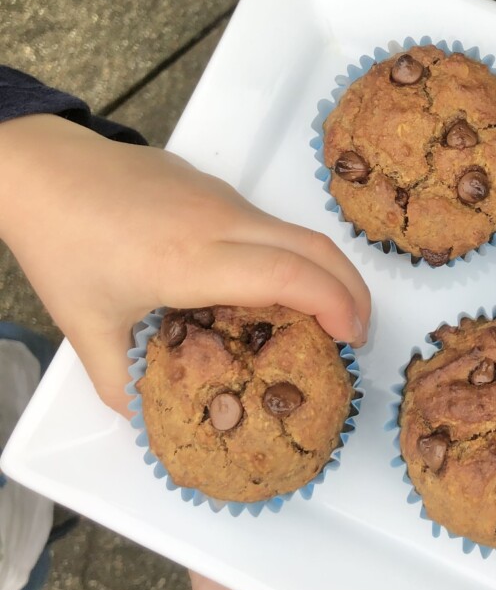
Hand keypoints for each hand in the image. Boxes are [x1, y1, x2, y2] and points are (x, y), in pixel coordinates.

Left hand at [0, 115, 369, 414]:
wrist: (43, 169)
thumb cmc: (62, 246)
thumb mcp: (86, 329)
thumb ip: (123, 384)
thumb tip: (151, 420)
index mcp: (191, 261)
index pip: (289, 276)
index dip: (334, 305)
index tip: (350, 341)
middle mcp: (220, 223)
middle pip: (315, 247)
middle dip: (353, 290)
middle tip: (358, 335)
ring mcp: (221, 198)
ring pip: (295, 232)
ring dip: (325, 271)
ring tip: (322, 317)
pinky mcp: (215, 187)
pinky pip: (268, 221)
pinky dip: (292, 255)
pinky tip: (270, 286)